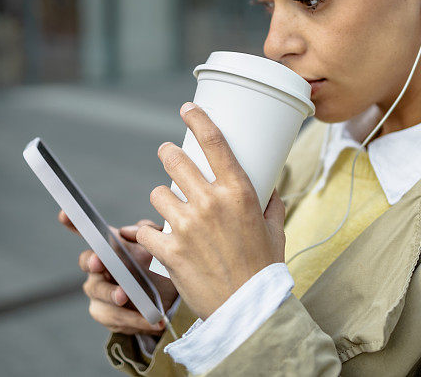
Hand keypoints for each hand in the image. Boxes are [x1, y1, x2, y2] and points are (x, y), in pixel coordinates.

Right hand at [59, 212, 178, 334]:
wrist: (171, 300)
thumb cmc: (159, 267)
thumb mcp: (161, 247)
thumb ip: (149, 232)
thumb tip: (127, 231)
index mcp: (111, 246)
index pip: (89, 232)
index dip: (74, 223)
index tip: (65, 214)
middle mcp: (100, 267)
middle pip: (88, 262)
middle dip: (93, 263)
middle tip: (100, 262)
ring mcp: (100, 291)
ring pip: (98, 294)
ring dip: (114, 299)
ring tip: (132, 302)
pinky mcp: (107, 315)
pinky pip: (112, 318)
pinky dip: (133, 320)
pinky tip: (152, 321)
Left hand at [136, 102, 286, 319]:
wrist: (248, 311)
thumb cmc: (264, 270)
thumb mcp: (274, 230)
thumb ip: (271, 205)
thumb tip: (271, 188)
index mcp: (239, 192)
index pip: (214, 143)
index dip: (198, 120)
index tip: (188, 109)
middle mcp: (211, 202)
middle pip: (175, 161)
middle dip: (167, 155)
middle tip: (168, 155)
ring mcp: (186, 225)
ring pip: (157, 193)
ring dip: (161, 198)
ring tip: (169, 208)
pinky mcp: (168, 250)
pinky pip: (146, 230)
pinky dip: (148, 233)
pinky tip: (155, 237)